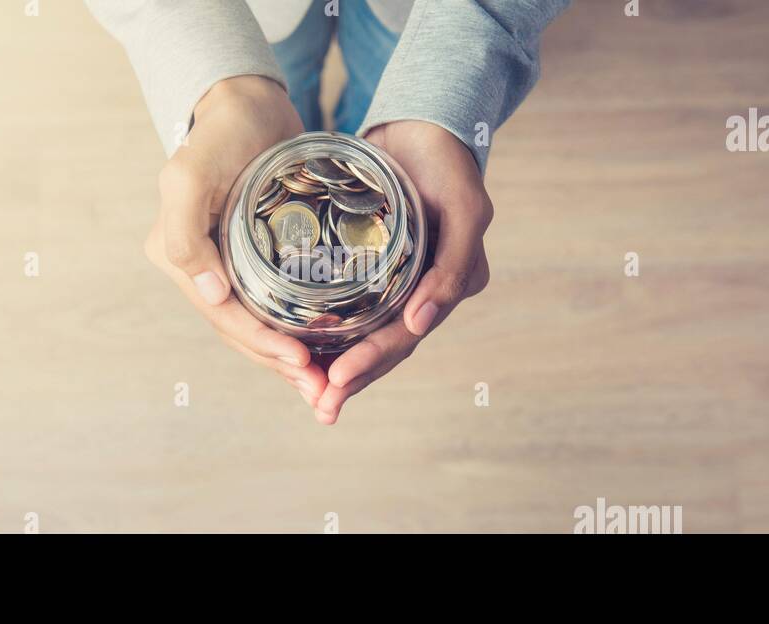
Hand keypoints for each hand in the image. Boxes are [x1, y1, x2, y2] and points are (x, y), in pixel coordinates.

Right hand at [145, 76, 329, 405]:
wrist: (246, 103)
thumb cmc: (218, 134)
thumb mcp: (189, 176)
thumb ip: (186, 235)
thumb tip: (211, 295)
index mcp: (180, 258)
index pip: (224, 316)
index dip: (262, 343)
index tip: (302, 359)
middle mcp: (201, 269)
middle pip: (242, 331)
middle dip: (280, 364)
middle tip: (323, 390)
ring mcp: (228, 267)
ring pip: (259, 326)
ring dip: (289, 359)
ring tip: (326, 386)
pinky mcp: (257, 259)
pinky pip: (276, 306)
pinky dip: (298, 331)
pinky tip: (326, 350)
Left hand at [310, 121, 492, 423]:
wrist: (423, 125)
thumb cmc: (448, 163)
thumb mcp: (465, 208)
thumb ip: (452, 265)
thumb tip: (422, 323)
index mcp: (449, 285)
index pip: (405, 336)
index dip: (371, 362)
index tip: (335, 381)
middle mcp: (424, 291)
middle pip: (384, 346)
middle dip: (352, 380)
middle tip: (320, 408)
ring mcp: (397, 282)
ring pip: (366, 335)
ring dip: (339, 368)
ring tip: (310, 398)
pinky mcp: (371, 267)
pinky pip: (350, 309)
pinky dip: (330, 334)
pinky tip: (303, 354)